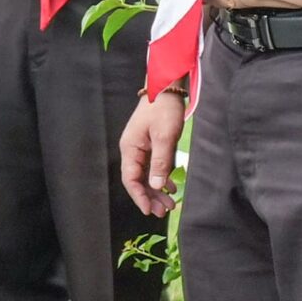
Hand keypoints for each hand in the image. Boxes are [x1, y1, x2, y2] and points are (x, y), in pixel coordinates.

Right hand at [120, 93, 187, 216]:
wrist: (166, 89)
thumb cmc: (163, 110)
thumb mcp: (165, 137)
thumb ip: (161, 162)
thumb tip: (157, 186)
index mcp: (131, 148)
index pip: (131, 179)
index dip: (139, 196)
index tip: (148, 210)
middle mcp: (133, 150)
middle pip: (138, 180)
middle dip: (149, 197)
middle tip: (163, 211)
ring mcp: (141, 148)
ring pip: (146, 175)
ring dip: (156, 190)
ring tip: (169, 204)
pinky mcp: (150, 145)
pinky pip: (153, 167)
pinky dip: (161, 178)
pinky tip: (171, 187)